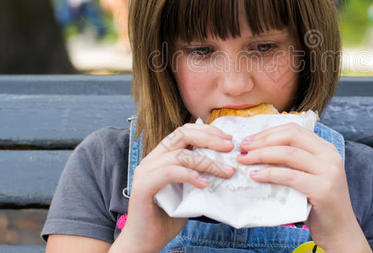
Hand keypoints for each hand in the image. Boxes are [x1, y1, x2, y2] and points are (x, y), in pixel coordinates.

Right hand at [114, 123, 234, 252]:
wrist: (145, 241)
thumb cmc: (167, 217)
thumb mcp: (189, 190)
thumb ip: (200, 175)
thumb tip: (227, 165)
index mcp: (162, 156)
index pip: (185, 131)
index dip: (208, 131)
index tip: (228, 139)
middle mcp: (152, 159)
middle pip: (182, 134)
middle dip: (209, 138)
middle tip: (229, 147)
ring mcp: (146, 171)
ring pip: (180, 155)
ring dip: (207, 162)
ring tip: (225, 172)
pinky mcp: (143, 186)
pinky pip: (170, 172)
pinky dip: (190, 175)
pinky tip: (204, 184)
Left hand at [237, 123, 369, 251]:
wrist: (339, 231)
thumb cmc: (318, 204)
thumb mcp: (308, 176)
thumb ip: (292, 162)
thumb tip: (258, 150)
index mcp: (326, 149)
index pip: (294, 130)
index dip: (269, 132)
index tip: (250, 139)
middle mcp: (330, 156)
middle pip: (291, 136)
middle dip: (263, 140)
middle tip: (243, 147)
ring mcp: (328, 172)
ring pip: (288, 154)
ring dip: (262, 154)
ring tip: (245, 160)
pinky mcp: (322, 189)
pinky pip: (289, 176)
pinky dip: (269, 174)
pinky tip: (255, 176)